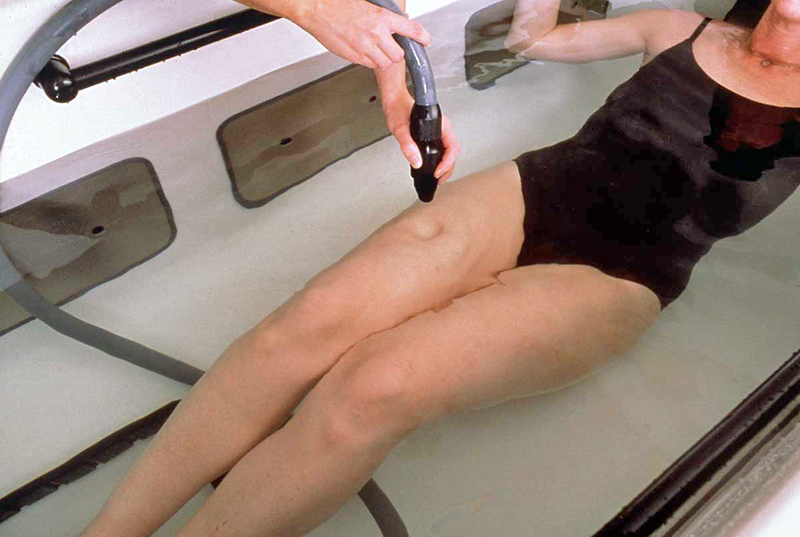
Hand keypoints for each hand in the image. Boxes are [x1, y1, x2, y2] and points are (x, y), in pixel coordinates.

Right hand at [292, 0, 431, 68]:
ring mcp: (365, 47)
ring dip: (383, 58)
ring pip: (385, 62)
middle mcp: (376, 33)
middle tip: (390, 46)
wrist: (316, 9)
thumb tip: (397, 22)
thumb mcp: (368, 4)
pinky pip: (370, 65)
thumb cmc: (338, 5)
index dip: (422, 37)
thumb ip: (384, 17)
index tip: (425, 41)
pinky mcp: (355, 56)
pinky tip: (363, 50)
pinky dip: (369, 61)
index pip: (412, 30)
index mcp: (383, 17)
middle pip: (399, 54)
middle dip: (396, 52)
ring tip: (374, 48)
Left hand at [382, 91, 458, 182]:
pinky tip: (435, 168)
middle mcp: (442, 128)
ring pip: (449, 152)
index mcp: (440, 124)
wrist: (394, 101)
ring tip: (439, 177)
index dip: (447, 162)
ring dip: (446, 166)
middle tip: (440, 180)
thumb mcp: (400, 129)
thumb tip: (416, 161)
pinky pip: (442, 149)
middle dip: (448, 168)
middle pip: (453, 152)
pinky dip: (441, 161)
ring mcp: (439, 131)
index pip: (452, 147)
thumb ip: (407, 145)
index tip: (438, 172)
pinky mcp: (434, 134)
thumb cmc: (399, 109)